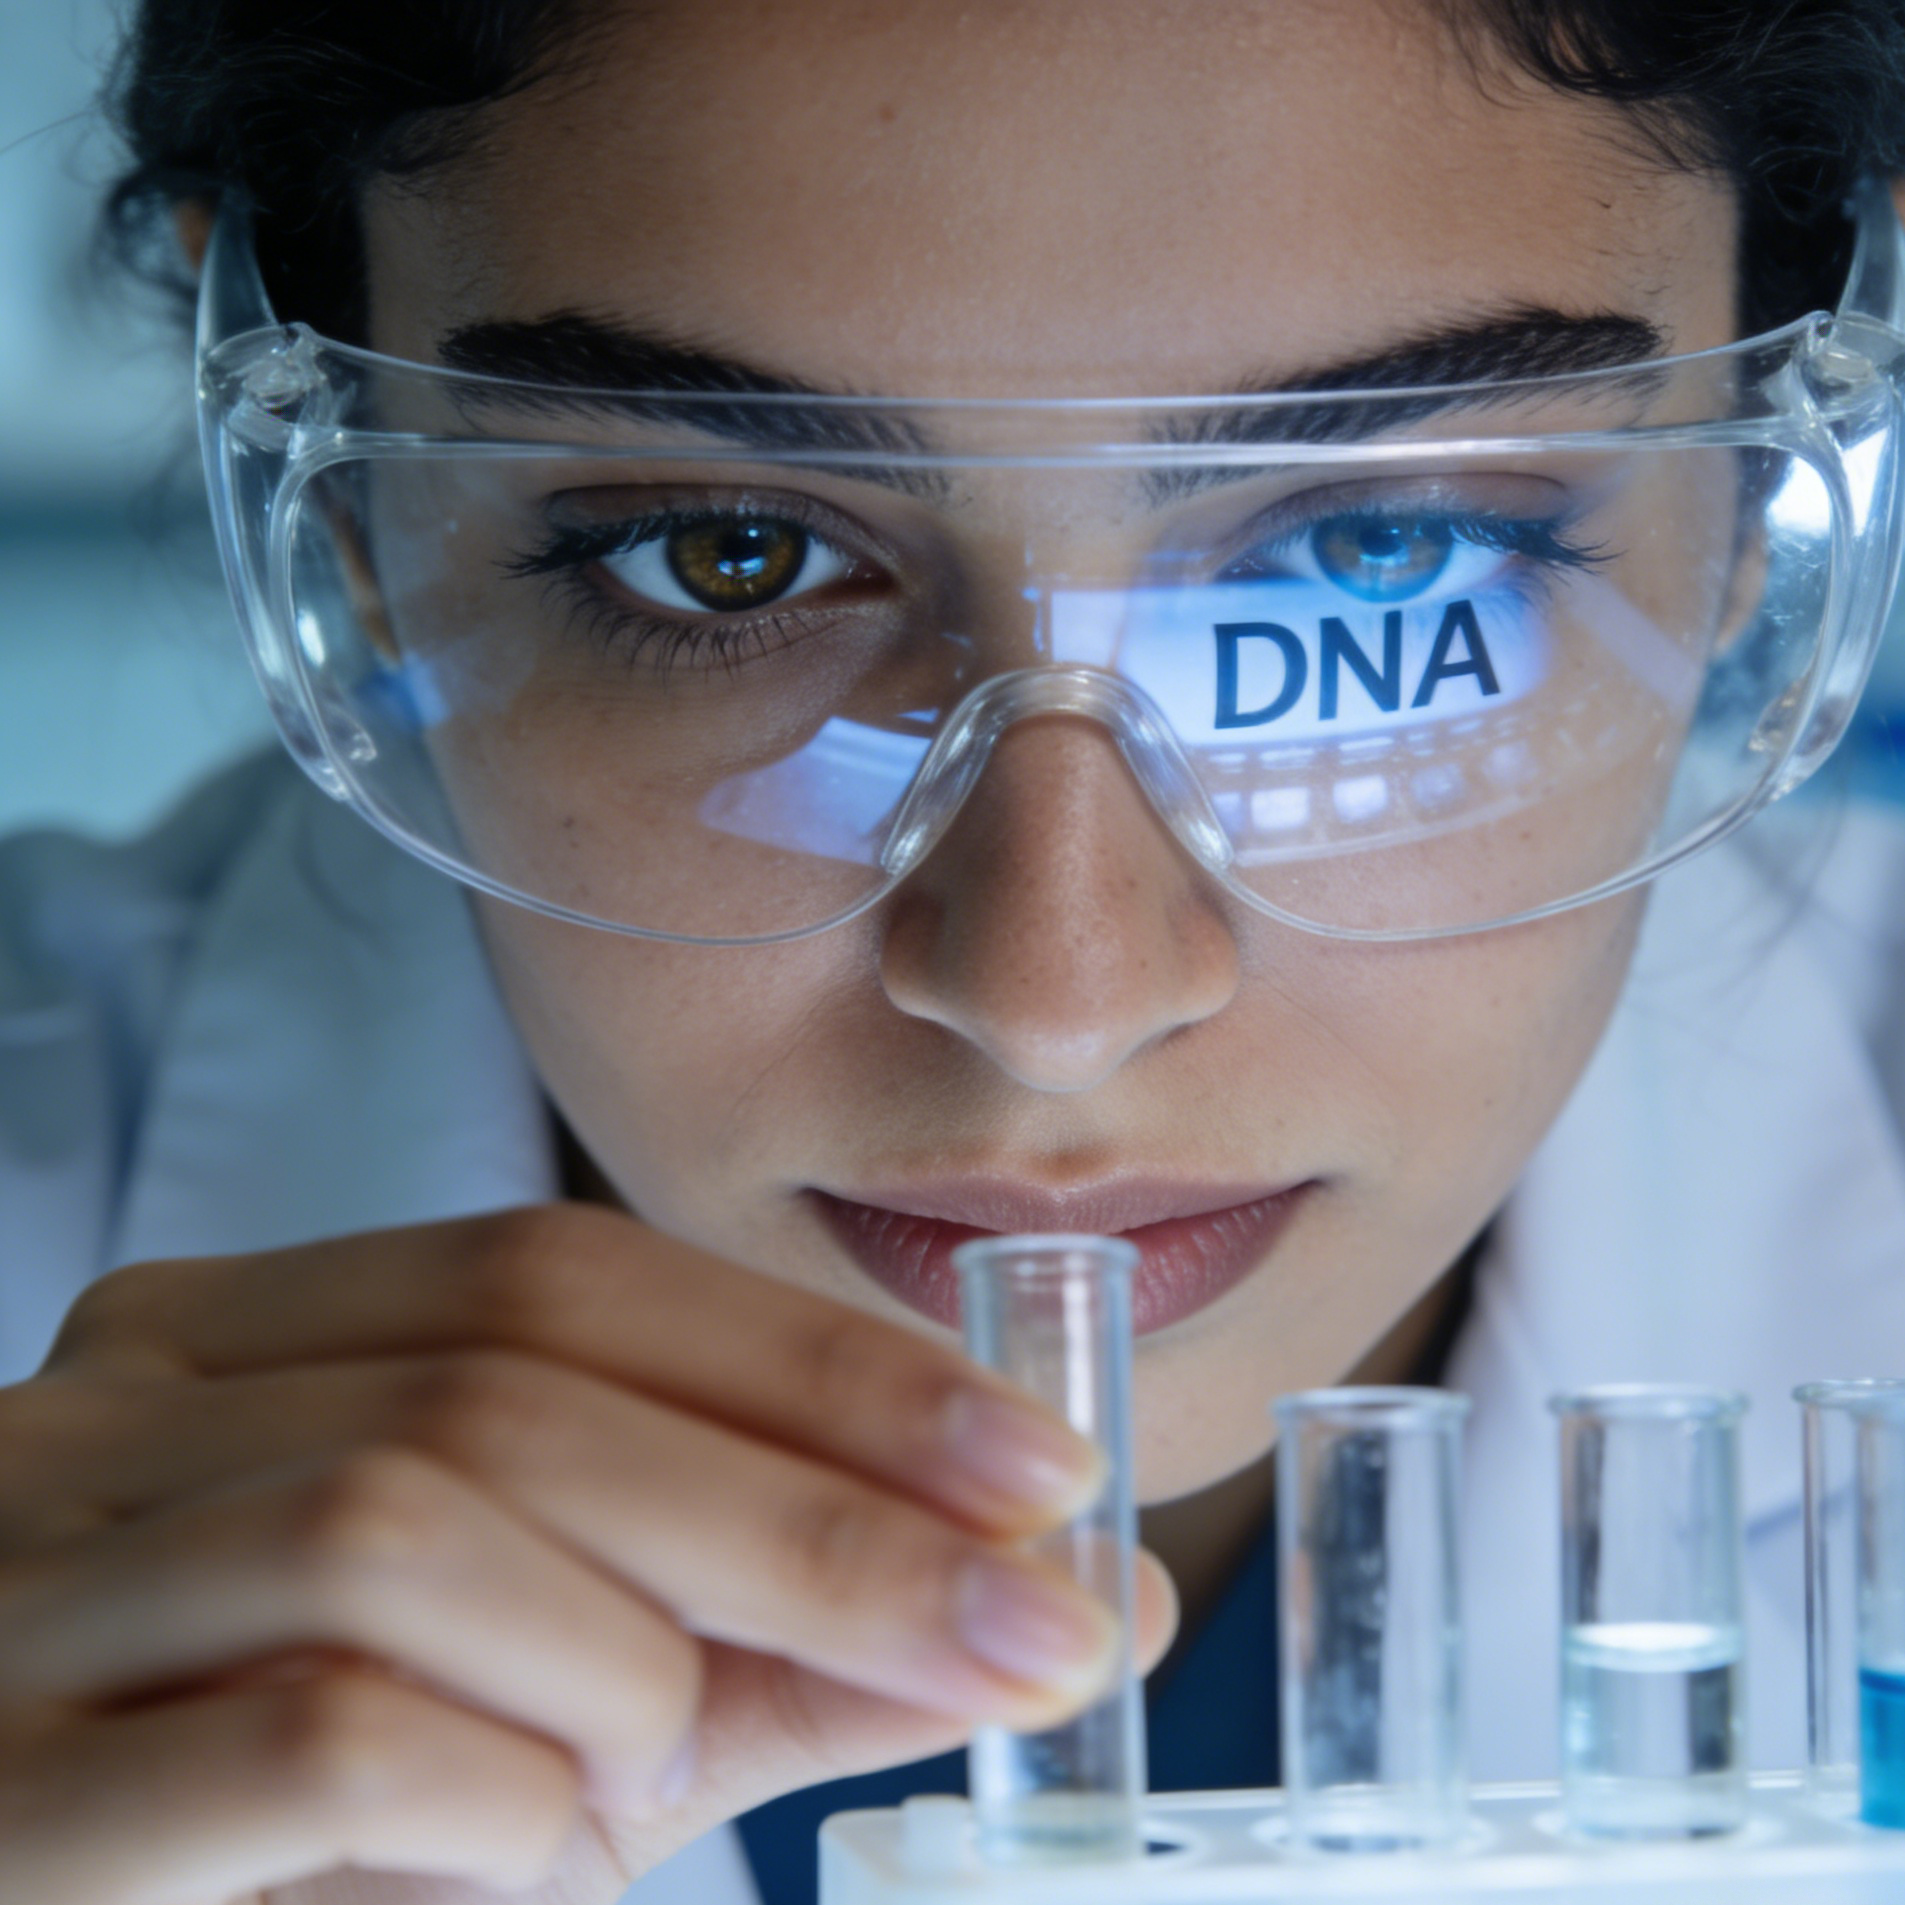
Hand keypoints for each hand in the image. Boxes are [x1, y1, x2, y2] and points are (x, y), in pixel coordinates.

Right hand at [0, 1204, 1176, 1904]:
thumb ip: (772, 1644)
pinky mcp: (0, 1797)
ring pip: (409, 1523)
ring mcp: (31, 1584)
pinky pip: (321, 1734)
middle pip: (513, 1384)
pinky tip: (519, 1857)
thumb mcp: (548, 1697)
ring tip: (651, 1776)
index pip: (560, 1274)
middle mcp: (117, 1417)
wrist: (58, 1904)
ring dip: (623, 1665)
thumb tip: (1064, 1597)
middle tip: (1029, 1622)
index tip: (1037, 1464)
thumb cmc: (291, 1819)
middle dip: (812, 1509)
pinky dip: (497, 1801)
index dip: (814, 1359)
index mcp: (235, 1338)